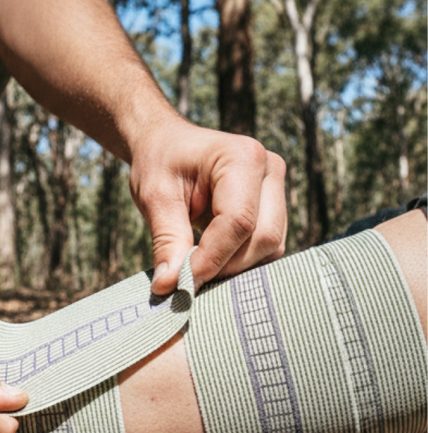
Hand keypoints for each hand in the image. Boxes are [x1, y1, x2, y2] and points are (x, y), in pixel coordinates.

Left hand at [129, 117, 287, 294]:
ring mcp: (277, 189)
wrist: (167, 145)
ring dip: (233, 267)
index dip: (212, 258)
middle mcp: (270, 170)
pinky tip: (209, 259)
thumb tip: (169, 286)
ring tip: (194, 266)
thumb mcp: (154, 198)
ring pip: (270, 247)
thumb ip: (167, 241)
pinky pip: (266, 247)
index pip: (238, 222)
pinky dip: (239, 261)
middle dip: (225, 266)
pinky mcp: (274, 207)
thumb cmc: (160, 163)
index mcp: (242, 157)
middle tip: (185, 278)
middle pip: (263, 238)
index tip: (181, 282)